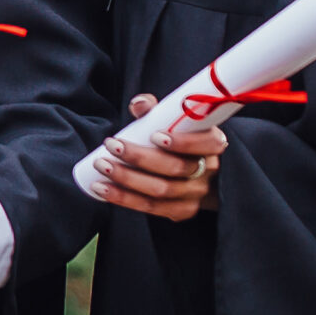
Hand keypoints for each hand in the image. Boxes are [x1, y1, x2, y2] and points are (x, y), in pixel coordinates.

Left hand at [87, 93, 227, 222]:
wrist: (194, 172)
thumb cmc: (178, 138)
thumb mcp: (173, 122)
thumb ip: (156, 111)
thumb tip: (139, 104)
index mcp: (213, 143)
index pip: (207, 143)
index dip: (183, 142)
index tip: (154, 136)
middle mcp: (209, 171)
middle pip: (176, 168)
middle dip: (140, 157)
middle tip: (111, 144)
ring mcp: (196, 194)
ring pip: (161, 190)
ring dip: (127, 179)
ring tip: (101, 165)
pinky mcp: (182, 210)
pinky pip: (152, 207)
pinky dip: (124, 198)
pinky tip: (102, 188)